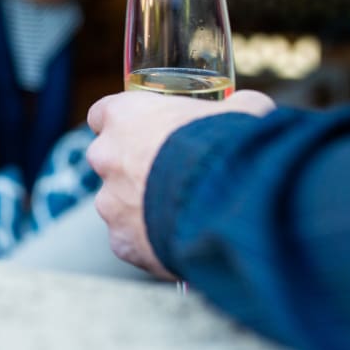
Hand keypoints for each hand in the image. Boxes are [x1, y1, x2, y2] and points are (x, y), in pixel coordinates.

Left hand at [85, 90, 274, 277]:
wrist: (234, 203)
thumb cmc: (231, 146)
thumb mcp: (243, 110)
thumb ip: (232, 107)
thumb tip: (246, 108)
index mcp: (124, 116)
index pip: (102, 114)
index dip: (124, 123)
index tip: (142, 130)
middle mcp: (106, 157)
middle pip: (108, 160)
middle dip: (132, 167)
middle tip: (170, 174)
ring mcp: (110, 203)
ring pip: (118, 204)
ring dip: (142, 207)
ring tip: (185, 212)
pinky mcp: (123, 242)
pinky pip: (132, 240)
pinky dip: (152, 241)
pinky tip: (183, 240)